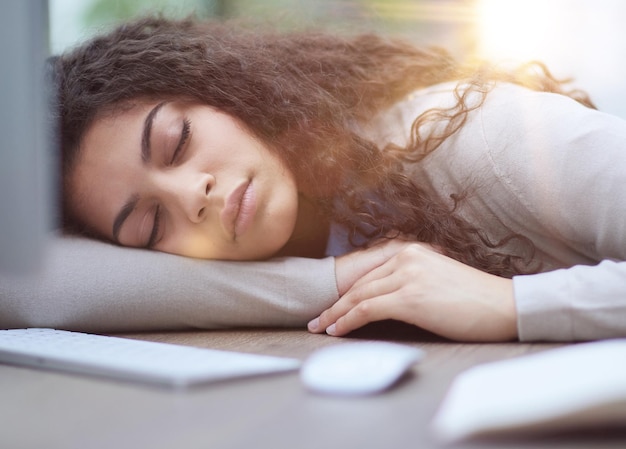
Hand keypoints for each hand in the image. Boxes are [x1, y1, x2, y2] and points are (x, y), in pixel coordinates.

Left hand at [308, 243, 517, 341]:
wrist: (505, 306)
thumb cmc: (475, 301)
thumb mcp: (438, 281)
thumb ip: (411, 283)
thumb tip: (388, 301)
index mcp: (412, 251)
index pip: (370, 275)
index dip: (347, 293)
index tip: (332, 307)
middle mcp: (406, 258)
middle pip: (360, 284)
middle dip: (335, 305)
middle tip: (317, 320)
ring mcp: (408, 275)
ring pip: (359, 296)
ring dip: (336, 315)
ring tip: (321, 328)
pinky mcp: (410, 297)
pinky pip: (367, 309)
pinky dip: (348, 321)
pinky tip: (337, 331)